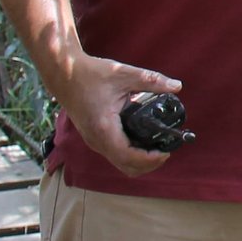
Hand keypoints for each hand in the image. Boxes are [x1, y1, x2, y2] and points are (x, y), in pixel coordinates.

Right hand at [56, 55, 182, 175]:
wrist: (64, 74)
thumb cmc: (90, 74)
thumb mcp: (123, 74)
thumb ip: (151, 80)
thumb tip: (176, 86)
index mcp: (104, 129)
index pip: (129, 157)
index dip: (150, 160)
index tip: (166, 151)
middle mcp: (97, 140)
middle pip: (126, 167)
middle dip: (148, 164)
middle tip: (165, 150)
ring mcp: (94, 141)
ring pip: (120, 163)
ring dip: (139, 161)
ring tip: (157, 146)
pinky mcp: (94, 138)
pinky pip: (114, 155)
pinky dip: (130, 154)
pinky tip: (142, 141)